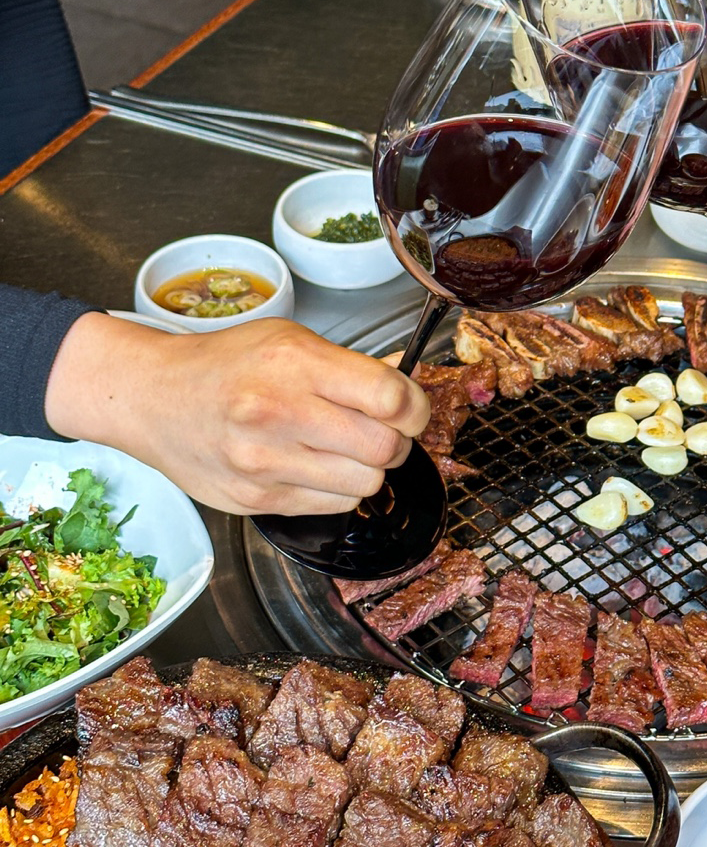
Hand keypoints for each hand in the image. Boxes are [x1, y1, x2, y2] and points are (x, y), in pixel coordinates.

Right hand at [44, 315, 429, 515]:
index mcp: (293, 364)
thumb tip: (407, 388)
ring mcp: (265, 462)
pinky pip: (333, 506)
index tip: (408, 406)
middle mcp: (278, 413)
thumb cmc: (224, 365)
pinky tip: (317, 466)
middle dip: (396, 441)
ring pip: (365, 484)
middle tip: (381, 430)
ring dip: (368, 469)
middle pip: (385, 448)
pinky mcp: (258, 500)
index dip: (414, 406)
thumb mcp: (289, 340)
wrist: (153, 399)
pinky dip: (338, 490)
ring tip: (344, 449)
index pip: (390, 397)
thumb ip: (349, 367)